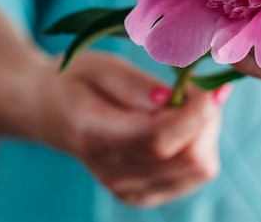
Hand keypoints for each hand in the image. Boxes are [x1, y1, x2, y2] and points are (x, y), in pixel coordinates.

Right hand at [31, 51, 228, 206]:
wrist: (49, 112)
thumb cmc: (76, 81)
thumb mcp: (99, 66)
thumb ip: (135, 84)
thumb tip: (171, 100)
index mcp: (95, 136)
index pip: (160, 139)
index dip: (196, 114)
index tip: (211, 87)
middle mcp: (113, 172)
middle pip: (189, 158)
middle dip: (206, 120)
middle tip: (197, 90)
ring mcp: (129, 189)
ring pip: (199, 169)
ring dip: (206, 133)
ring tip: (186, 106)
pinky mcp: (143, 194)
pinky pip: (194, 176)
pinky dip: (199, 147)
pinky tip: (181, 126)